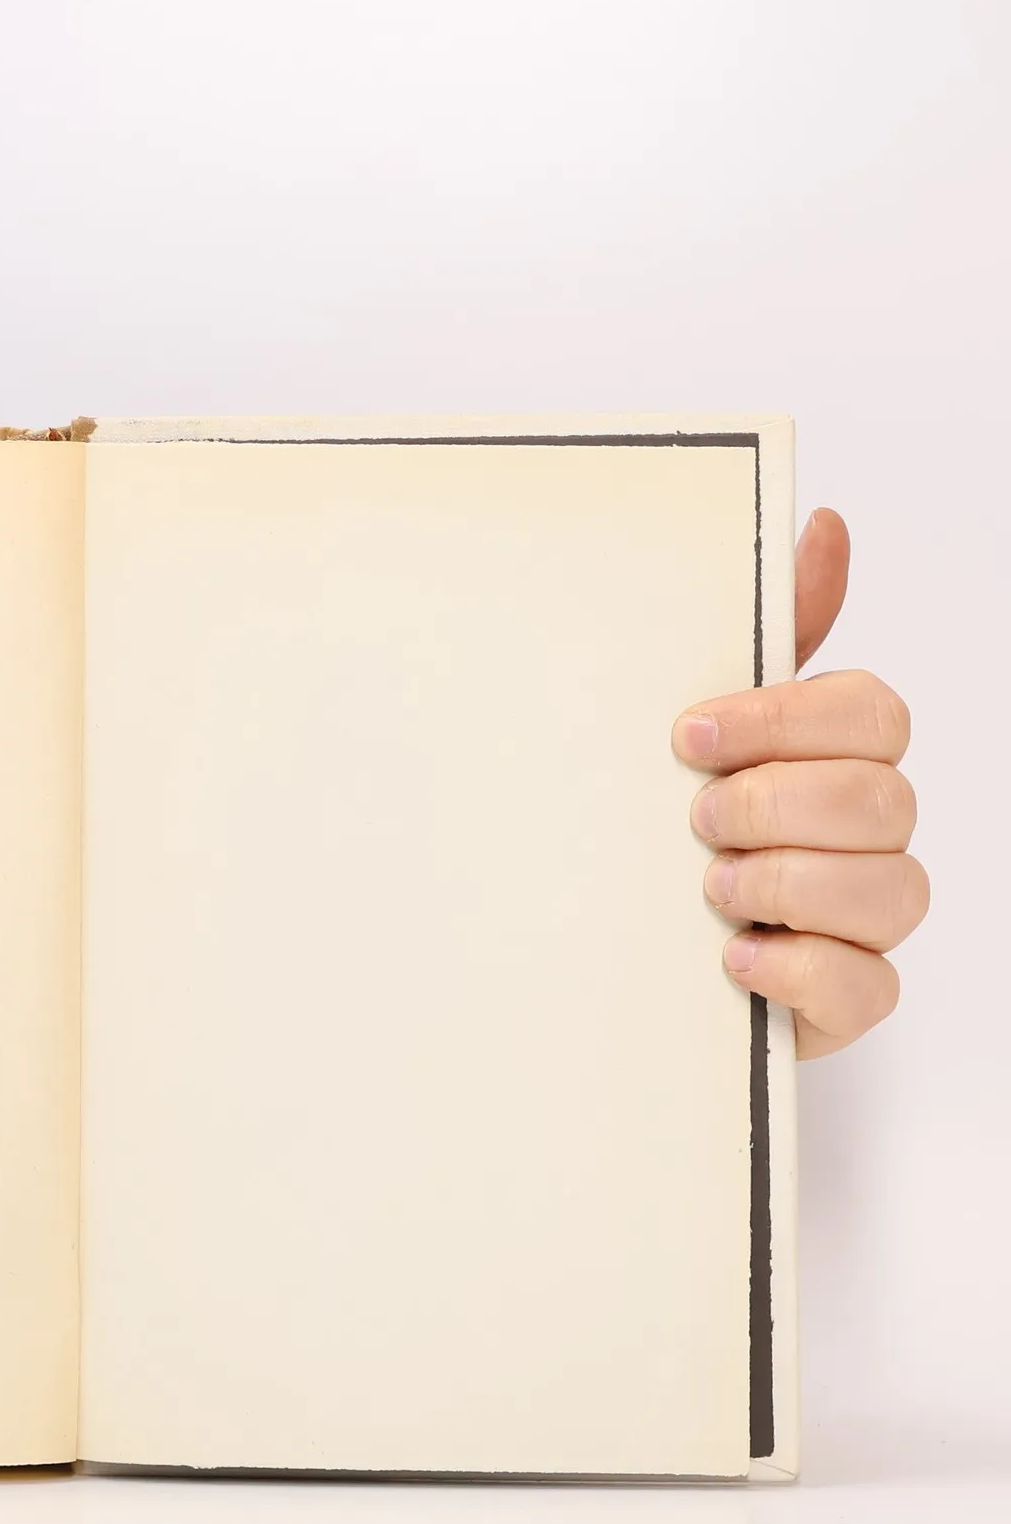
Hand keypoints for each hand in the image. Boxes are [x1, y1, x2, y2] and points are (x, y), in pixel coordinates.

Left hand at [673, 510, 926, 1057]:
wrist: (631, 953)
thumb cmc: (681, 831)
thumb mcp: (706, 735)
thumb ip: (769, 638)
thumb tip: (824, 526)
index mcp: (842, 758)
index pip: (871, 713)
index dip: (783, 720)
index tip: (688, 738)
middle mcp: (871, 834)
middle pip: (882, 798)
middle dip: (775, 804)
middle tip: (695, 820)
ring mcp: (867, 919)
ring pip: (891, 890)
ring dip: (785, 883)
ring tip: (710, 890)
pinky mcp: (848, 997)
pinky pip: (866, 985)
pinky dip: (795, 967)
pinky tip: (733, 955)